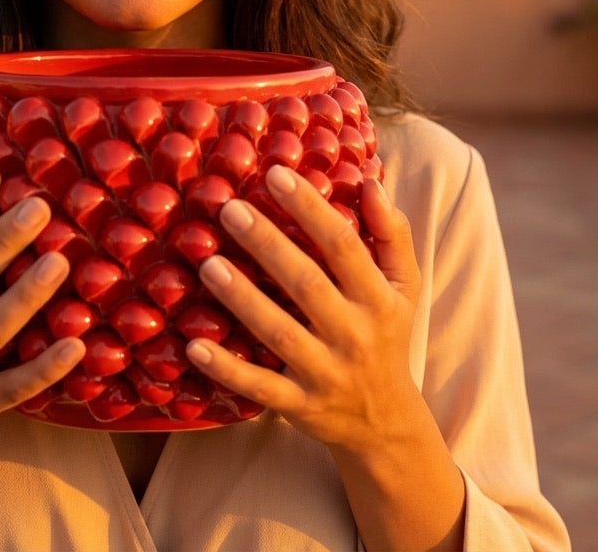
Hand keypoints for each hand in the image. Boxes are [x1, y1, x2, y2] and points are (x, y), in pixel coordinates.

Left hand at [185, 164, 422, 455]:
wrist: (386, 422)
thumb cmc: (386, 335)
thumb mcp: (403, 287)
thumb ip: (392, 234)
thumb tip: (370, 182)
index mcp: (377, 299)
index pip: (343, 245)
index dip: (310, 208)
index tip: (276, 174)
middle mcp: (353, 334)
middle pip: (306, 283)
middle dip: (268, 244)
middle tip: (230, 209)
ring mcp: (325, 372)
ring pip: (279, 332)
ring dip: (242, 298)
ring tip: (208, 264)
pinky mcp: (299, 404)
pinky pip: (259, 387)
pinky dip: (226, 370)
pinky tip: (194, 345)